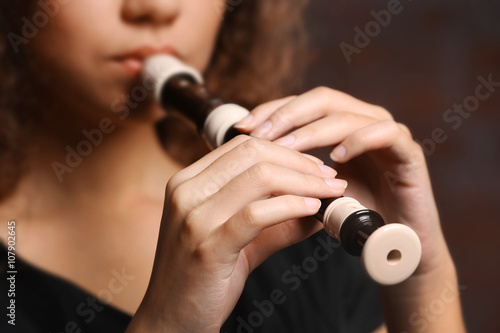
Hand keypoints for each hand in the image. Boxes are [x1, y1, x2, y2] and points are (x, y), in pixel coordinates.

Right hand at [128, 135, 345, 331]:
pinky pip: (257, 214)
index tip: (314, 166)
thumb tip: (318, 207)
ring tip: (329, 193)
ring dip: (303, 182)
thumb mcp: (239, 239)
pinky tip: (312, 211)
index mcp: (187, 182)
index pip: (243, 146)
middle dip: (300, 163)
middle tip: (330, 178)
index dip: (285, 151)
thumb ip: (276, 221)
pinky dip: (291, 207)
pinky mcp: (207, 245)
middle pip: (254, 154)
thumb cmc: (202, 277)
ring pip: (259, 178)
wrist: (171, 319)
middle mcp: (186, 192)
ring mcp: (194, 217)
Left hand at [235, 87, 449, 275]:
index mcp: (338, 124)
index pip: (300, 103)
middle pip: (320, 99)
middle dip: (286, 115)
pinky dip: (360, 140)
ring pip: (347, 114)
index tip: (242, 127)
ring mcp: (387, 131)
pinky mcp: (409, 150)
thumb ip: (289, 172)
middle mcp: (362, 120)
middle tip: (259, 134)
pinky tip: (337, 156)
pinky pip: (386, 133)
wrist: (395, 241)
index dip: (271, 110)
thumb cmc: (351, 213)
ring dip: (313, 130)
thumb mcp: (312, 189)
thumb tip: (244, 165)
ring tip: (286, 148)